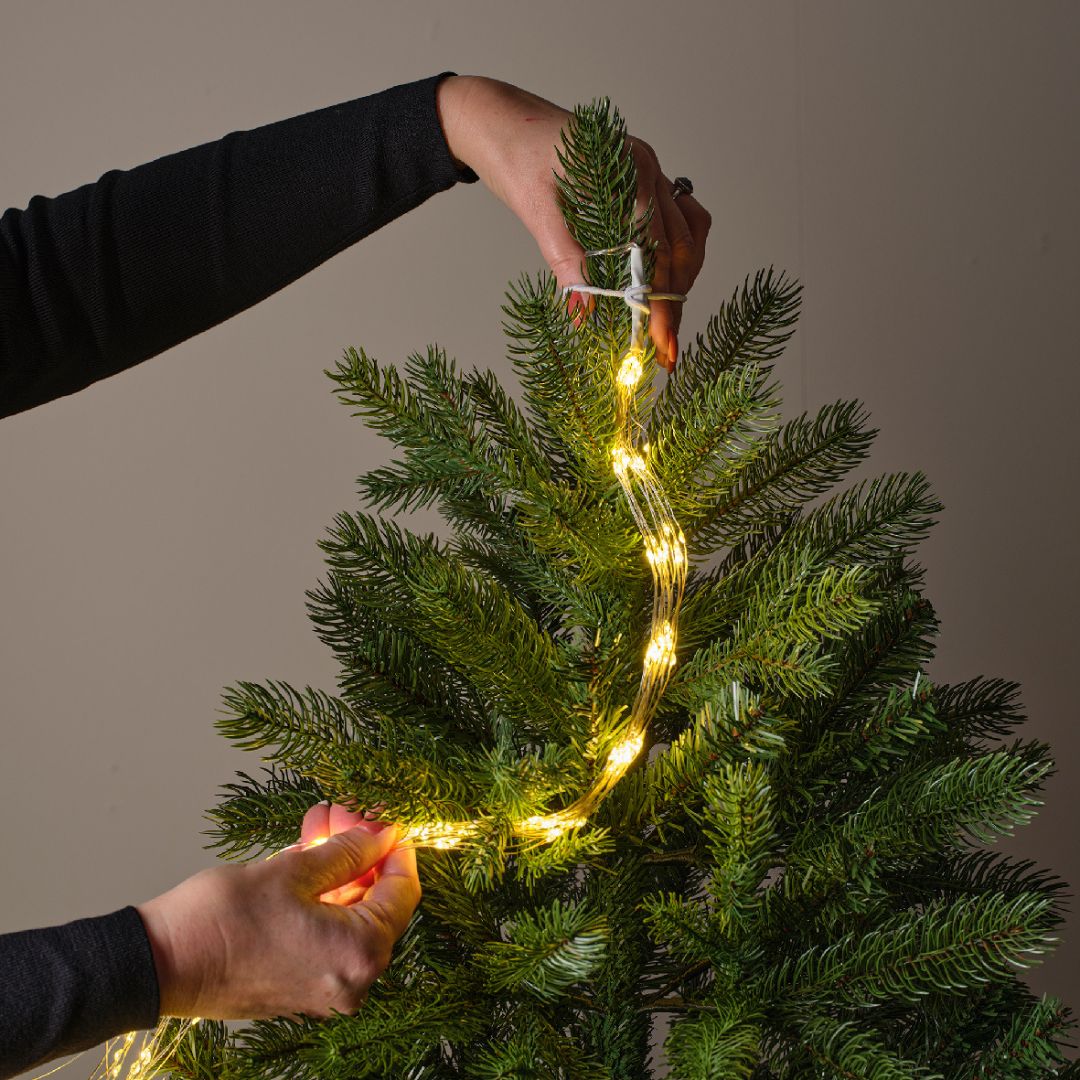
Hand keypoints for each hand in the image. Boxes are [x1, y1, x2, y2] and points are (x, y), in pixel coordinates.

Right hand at [136, 804, 419, 1018]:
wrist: (159, 964)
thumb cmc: (221, 922)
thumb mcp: (293, 870)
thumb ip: (348, 851)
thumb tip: (380, 836)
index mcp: (359, 954)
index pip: (402, 891)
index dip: (394, 848)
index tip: (383, 819)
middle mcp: (350, 981)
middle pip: (375, 902)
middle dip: (359, 852)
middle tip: (339, 813)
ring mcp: (324, 987)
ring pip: (348, 914)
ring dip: (337, 867)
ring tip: (317, 825)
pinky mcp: (299, 984)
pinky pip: (327, 932)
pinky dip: (322, 895)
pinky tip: (305, 856)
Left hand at [436, 75, 711, 371]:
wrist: (498, 119)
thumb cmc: (515, 154)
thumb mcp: (536, 210)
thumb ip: (564, 257)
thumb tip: (583, 310)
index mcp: (627, 168)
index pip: (657, 246)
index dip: (660, 300)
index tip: (659, 340)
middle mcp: (647, 168)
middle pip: (680, 246)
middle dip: (674, 301)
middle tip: (666, 348)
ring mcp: (649, 173)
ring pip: (687, 235)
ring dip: (681, 282)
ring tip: (666, 326)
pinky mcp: (641, 183)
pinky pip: (677, 221)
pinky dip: (678, 255)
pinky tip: (666, 286)